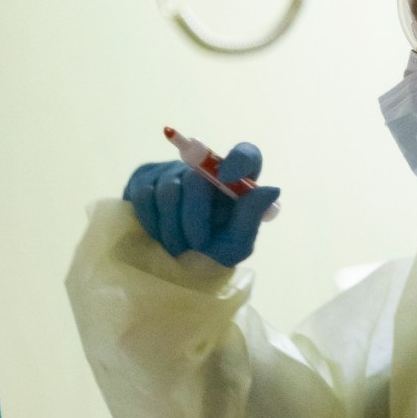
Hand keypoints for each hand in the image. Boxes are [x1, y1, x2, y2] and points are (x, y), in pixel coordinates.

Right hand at [124, 143, 278, 266]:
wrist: (173, 263)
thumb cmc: (213, 252)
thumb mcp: (237, 243)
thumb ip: (251, 217)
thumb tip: (272, 189)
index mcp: (236, 181)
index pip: (246, 154)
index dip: (238, 160)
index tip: (229, 177)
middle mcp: (205, 170)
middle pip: (197, 177)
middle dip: (195, 216)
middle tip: (196, 243)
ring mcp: (172, 171)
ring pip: (169, 189)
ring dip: (173, 227)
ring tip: (178, 247)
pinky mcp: (144, 179)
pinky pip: (144, 195)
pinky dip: (152, 222)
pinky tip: (160, 235)